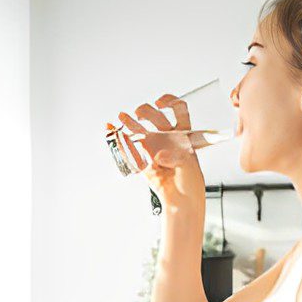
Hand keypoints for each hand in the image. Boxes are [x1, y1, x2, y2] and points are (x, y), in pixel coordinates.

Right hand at [112, 95, 206, 213]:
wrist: (181, 199)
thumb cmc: (190, 181)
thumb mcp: (189, 165)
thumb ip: (174, 156)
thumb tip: (160, 154)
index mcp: (183, 134)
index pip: (178, 109)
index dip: (169, 102)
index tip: (160, 103)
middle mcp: (167, 137)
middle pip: (156, 116)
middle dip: (146, 112)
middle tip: (140, 115)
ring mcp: (153, 146)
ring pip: (140, 129)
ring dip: (130, 121)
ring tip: (123, 117)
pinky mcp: (142, 159)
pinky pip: (129, 147)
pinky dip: (119, 138)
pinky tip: (111, 129)